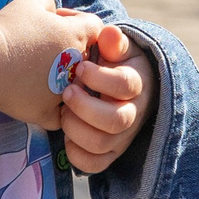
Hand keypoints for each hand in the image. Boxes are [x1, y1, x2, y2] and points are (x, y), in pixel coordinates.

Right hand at [0, 0, 92, 131]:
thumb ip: (50, 3)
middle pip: (86, 57)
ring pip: (75, 87)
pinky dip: (52, 109)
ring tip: (37, 70)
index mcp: (76, 36)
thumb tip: (55, 13)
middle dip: (70, 48)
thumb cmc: (9, 30)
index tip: (55, 20)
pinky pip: (59, 116)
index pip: (94, 26)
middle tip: (43, 45)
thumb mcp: (32, 2)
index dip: (76, 20)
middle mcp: (77, 66)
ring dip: (62, 78)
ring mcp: (63, 93)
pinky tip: (39, 98)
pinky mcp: (46, 112)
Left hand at [62, 20, 156, 173]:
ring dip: (76, 128)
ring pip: (103, 143)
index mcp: (137, 83)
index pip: (125, 85)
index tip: (80, 67)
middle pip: (116, 120)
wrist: (122, 87)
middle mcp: (134, 112)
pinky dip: (75, 153)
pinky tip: (66, 135)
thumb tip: (109, 33)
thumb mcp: (117, 48)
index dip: (99, 78)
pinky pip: (94, 165)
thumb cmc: (113, 64)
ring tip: (62, 112)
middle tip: (67, 92)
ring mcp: (122, 136)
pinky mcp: (110, 153)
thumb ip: (113, 41)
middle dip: (85, 107)